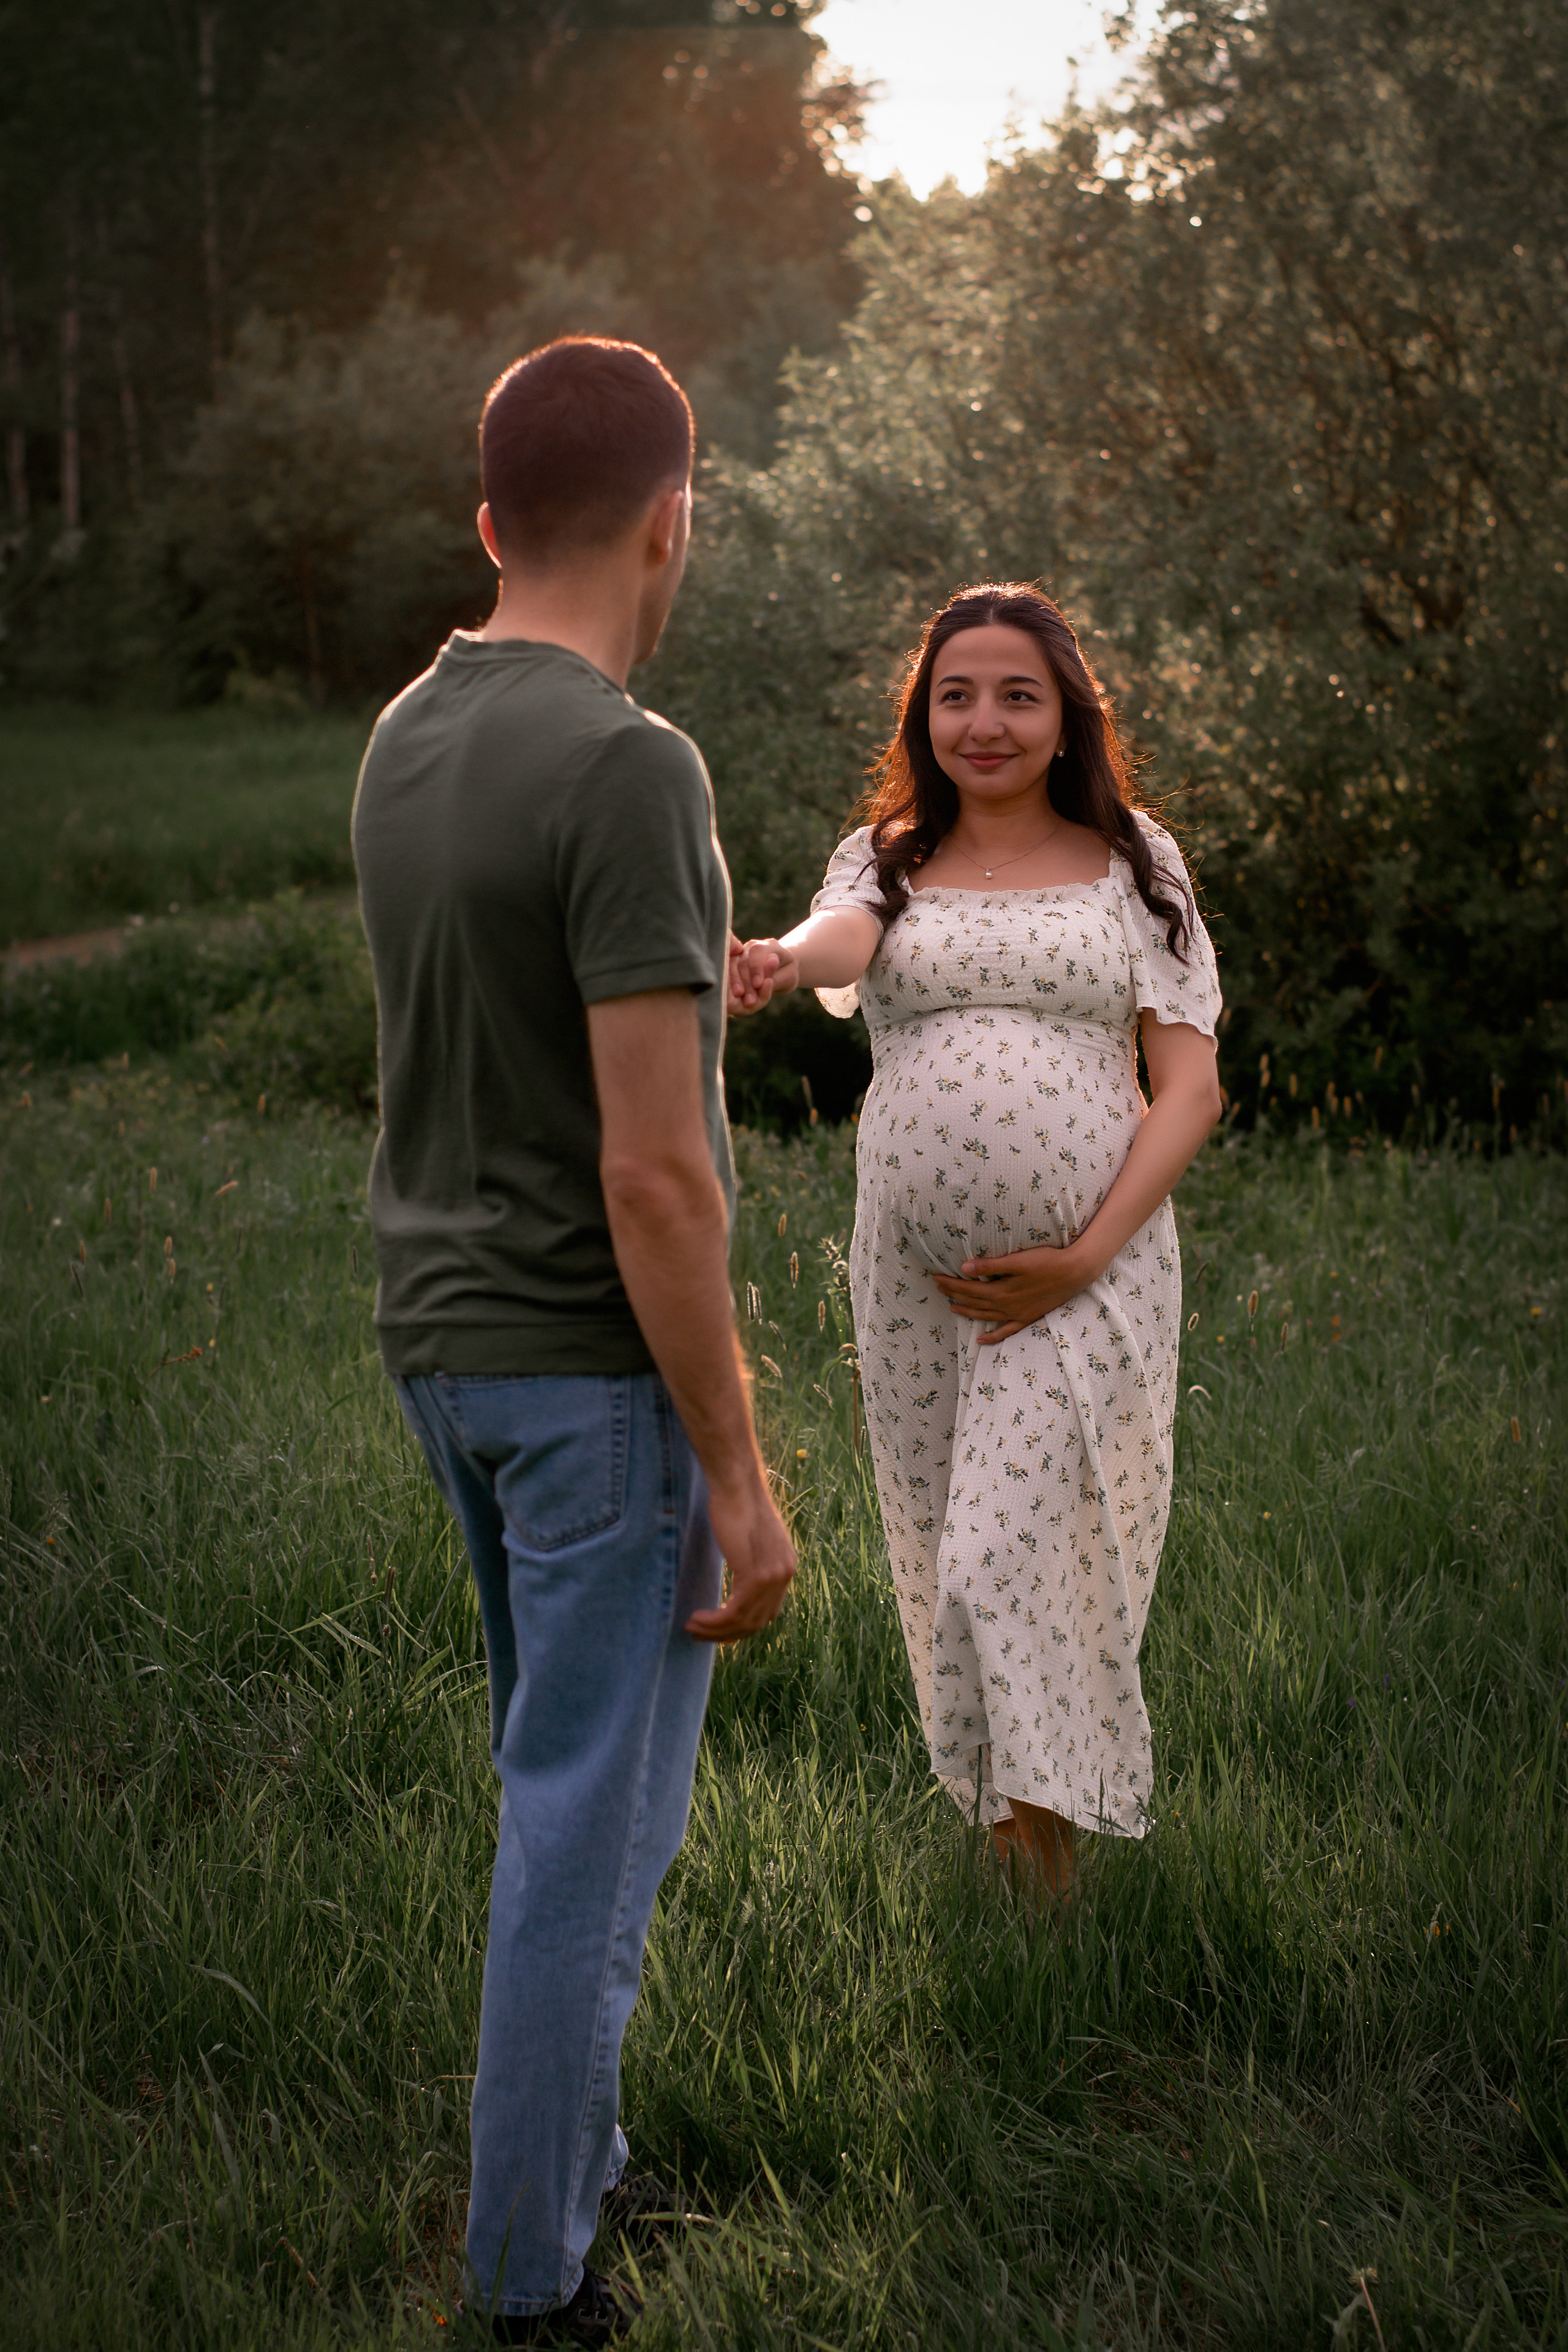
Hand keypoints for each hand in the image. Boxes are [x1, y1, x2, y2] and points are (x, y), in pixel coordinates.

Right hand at [685, 1472, 796, 1641]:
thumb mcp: (750, 1539)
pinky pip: (734, 1612)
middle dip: (726, 1634)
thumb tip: (739, 1578)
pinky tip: (697, 1619)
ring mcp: (773, 1577)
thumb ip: (751, 1561)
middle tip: (700, 1633)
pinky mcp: (756, 1576)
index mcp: (786, 1566)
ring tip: (691, 1627)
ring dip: (715, 1630)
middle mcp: (785, 1575)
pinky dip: (714, 1621)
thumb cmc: (736, 1504)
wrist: (736, 1485)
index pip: (767, 1610)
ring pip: (744, 1621)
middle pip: (757, 1621)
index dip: (742, 1625)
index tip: (719, 1630)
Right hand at [726, 937, 799, 1014]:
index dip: (756, 968)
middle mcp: (754, 945)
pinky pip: (728, 970)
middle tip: (750, 1001)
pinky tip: (735, 995)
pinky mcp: (734, 961)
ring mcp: (742, 953)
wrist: (779, 972)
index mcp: (770, 945)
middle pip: (744, 960)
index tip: (758, 985)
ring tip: (741, 999)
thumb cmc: (786, 976)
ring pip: (733, 965)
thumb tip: (770, 962)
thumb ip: (777, 973)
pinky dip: (731, 983)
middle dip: (746, 981)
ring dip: (736, 983)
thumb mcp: (789, 978)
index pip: (758, 952)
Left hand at [932, 1241, 1097, 1344]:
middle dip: (954, 1294)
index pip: (969, 1288)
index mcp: (1002, 1291)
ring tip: (952, 1308)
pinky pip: (1006, 1331)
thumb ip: (990, 1266)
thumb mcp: (1017, 1260)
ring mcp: (1017, 1314)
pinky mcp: (1028, 1317)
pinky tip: (981, 1340)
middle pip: (974, 1301)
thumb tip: (964, 1268)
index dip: (951, 1284)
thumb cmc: (1047, 1261)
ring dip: (968, 1312)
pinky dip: (993, 1336)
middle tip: (938, 1288)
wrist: (1075, 1272)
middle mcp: (1007, 1306)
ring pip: (986, 1316)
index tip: (936, 1278)